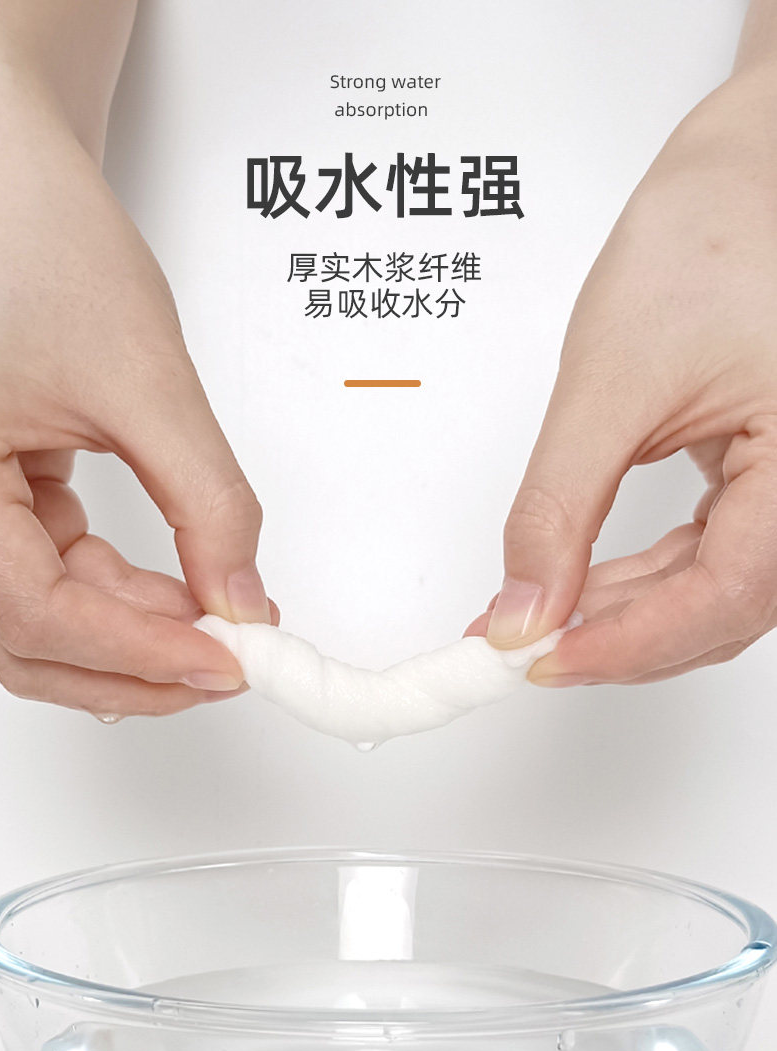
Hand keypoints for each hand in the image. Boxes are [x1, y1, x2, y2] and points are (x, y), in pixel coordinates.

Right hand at [0, 45, 272, 716]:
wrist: (18, 188)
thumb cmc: (39, 244)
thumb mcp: (142, 379)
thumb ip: (204, 499)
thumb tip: (241, 598)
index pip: (32, 609)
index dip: (134, 651)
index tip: (223, 661)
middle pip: (29, 640)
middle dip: (134, 666)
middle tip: (226, 664)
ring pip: (42, 621)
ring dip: (131, 639)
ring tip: (214, 624)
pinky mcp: (1, 502)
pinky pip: (53, 578)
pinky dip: (119, 599)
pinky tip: (177, 593)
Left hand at [469, 64, 776, 684]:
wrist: (747, 173)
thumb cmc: (715, 235)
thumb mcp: (614, 379)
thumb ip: (562, 505)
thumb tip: (525, 604)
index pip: (724, 598)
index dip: (627, 642)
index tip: (538, 656)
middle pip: (721, 612)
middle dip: (615, 638)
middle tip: (519, 644)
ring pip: (715, 595)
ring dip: (624, 615)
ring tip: (537, 615)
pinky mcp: (770, 481)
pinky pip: (712, 557)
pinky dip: (644, 579)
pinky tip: (584, 581)